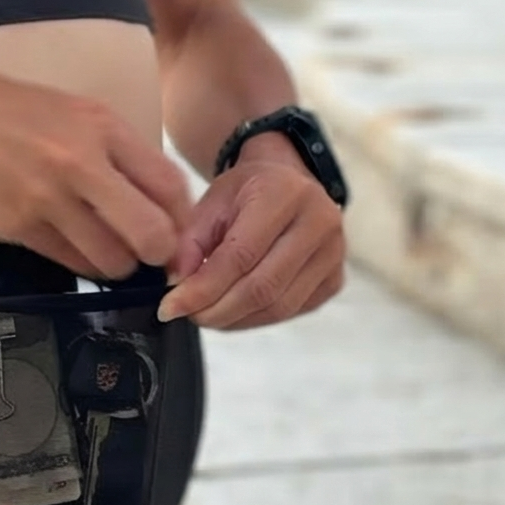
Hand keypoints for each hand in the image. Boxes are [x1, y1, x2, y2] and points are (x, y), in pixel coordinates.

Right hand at [0, 64, 192, 280]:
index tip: (178, 230)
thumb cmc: (5, 113)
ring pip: (113, 259)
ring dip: (118, 266)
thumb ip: (114, 151)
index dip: (182, 219)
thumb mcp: (72, 112)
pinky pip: (72, 263)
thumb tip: (155, 198)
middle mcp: (82, 164)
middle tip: (151, 257)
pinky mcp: (21, 227)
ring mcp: (50, 199)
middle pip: (152, 232)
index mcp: (103, 128)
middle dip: (159, 254)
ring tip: (108, 254)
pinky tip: (77, 252)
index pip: (170, 185)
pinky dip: (83, 266)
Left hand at [158, 133, 345, 328]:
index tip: (170, 307)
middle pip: (262, 287)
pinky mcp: (335, 279)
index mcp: (285, 193)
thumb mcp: (211, 203)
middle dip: (216, 310)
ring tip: (205, 314)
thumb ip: (190, 242)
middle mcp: (319, 222)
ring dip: (234, 320)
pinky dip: (254, 319)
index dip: (203, 288)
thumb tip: (178, 284)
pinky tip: (232, 312)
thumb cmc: (245, 193)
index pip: (240, 256)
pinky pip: (290, 312)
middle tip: (186, 315)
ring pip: (277, 306)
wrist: (287, 185)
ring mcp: (334, 254)